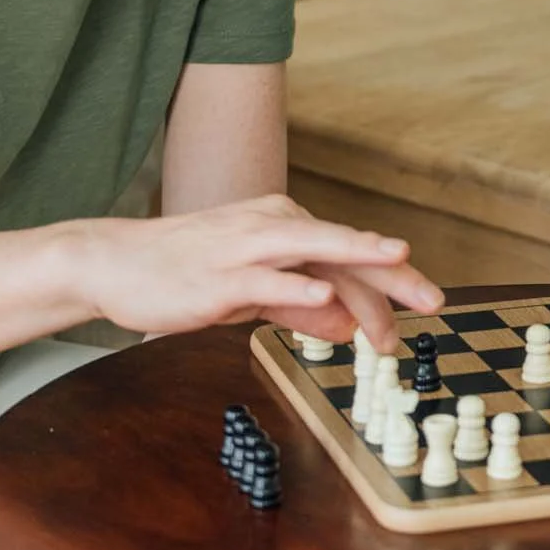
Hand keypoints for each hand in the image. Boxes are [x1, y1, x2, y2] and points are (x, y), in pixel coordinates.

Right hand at [64, 195, 438, 350]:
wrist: (115, 263)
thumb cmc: (184, 273)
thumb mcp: (251, 293)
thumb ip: (298, 305)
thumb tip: (344, 322)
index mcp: (281, 226)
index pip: (348, 253)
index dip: (390, 281)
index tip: (425, 305)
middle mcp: (270, 227)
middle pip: (344, 248)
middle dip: (394, 275)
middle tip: (435, 301)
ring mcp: (244, 249)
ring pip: (313, 251)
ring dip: (359, 263)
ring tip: (400, 265)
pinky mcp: (219, 277)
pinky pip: (265, 279)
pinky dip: (297, 284)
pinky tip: (327, 292)